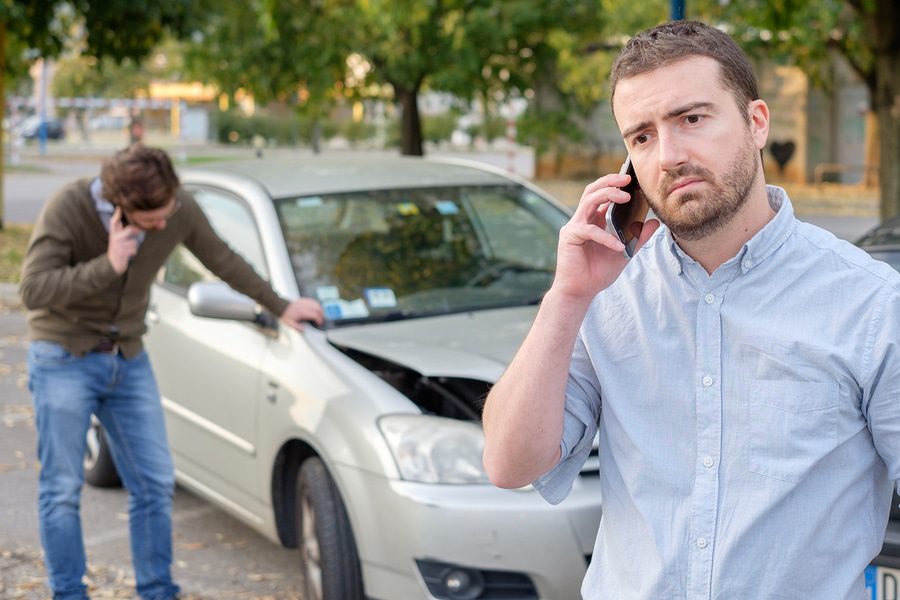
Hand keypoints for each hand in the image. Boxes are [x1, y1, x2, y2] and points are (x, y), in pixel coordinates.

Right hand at [108, 207, 140, 273]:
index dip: (117, 214)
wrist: (113, 263)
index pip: (114, 222)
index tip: (120, 207)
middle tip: (140, 230)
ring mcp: (117, 245)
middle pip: (130, 230)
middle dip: (137, 230)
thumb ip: (126, 231)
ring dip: (134, 246)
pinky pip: (133, 249)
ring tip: (128, 248)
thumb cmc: (120, 248)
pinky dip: (133, 252)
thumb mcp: (119, 238)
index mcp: (114, 233)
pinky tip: (128, 254)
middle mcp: (114, 237)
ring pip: (133, 242)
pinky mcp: (121, 252)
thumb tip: (139, 226)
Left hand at [280, 297, 324, 330]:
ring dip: (320, 309)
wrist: (281, 306)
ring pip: (317, 304)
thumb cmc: (286, 315)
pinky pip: (313, 301)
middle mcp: (305, 306)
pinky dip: (317, 304)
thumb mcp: (289, 323)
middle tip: (321, 319)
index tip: (319, 323)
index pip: (315, 315)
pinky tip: (316, 308)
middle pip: (318, 309)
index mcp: (302, 312)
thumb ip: (297, 327)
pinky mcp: (304, 300)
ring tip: (320, 314)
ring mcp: (305, 302)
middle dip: (322, 315)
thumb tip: (303, 330)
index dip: (319, 319)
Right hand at [552, 173, 659, 301]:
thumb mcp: (625, 253)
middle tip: (627, 178)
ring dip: (607, 195)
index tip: (631, 178)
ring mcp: (574, 227)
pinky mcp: (570, 237)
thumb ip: (638, 238)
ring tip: (626, 197)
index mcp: (593, 220)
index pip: (602, 194)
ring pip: (589, 201)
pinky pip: (590, 231)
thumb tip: (655, 223)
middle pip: (592, 190)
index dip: (614, 184)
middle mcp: (582, 220)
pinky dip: (606, 237)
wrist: (580, 292)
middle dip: (610, 181)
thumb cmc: (598, 273)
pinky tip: (618, 246)